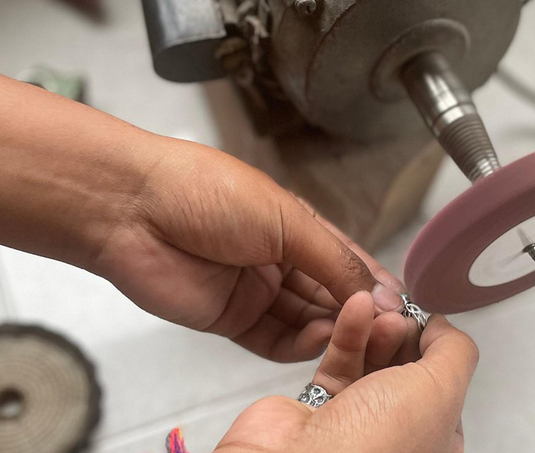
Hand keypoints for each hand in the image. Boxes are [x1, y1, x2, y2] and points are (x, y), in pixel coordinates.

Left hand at [0, 72, 405, 361]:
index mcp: (297, 226)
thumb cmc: (205, 190)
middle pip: (331, 294)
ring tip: (360, 332)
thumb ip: (335, 261)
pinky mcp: (233, 318)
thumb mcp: (286, 220)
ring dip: (335, 328)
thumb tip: (380, 292)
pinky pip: (277, 339)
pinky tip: (322, 339)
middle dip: (359, 310)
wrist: (132, 209)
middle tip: (387, 325)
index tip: (402, 302)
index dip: (375, 282)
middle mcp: (281, 259)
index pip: (348, 260)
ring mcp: (258, 290)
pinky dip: (302, 343)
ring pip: (308, 319)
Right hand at [214, 292, 478, 452]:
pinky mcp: (320, 407)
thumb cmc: (380, 440)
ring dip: (376, 329)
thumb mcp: (441, 390)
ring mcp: (358, 422)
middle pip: (407, 368)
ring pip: (372, 362)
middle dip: (404, 334)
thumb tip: (443, 327)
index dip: (437, 348)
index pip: (444, 383)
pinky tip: (354, 308)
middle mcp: (398, 433)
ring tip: (374, 307)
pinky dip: (348, 334)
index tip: (427, 321)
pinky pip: (340, 363)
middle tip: (396, 314)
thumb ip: (454, 351)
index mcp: (436, 440)